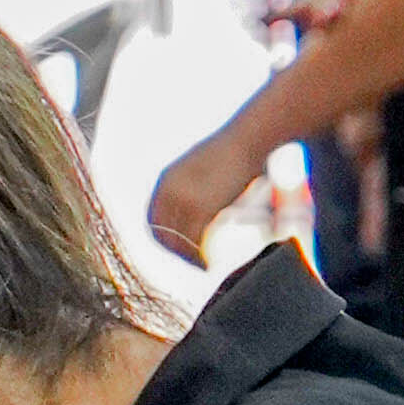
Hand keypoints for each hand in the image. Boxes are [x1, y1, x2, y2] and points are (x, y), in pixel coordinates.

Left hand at [147, 136, 268, 272]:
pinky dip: (200, 257)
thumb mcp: (206, 166)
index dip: (165, 238)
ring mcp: (183, 199)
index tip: (181, 249)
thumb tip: (206, 204)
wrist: (250, 138)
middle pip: (161, 233)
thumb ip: (197, 185)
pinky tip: (210, 263)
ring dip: (189, 258)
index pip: (154, 219)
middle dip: (176, 252)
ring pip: (177, 241)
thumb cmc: (237, 152)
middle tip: (195, 263)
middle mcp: (169, 190)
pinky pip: (194, 241)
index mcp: (167, 180)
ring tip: (205, 266)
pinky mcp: (200, 207)